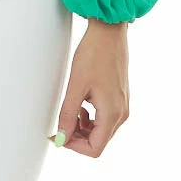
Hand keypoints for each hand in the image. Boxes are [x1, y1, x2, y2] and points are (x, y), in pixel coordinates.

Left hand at [48, 21, 129, 156]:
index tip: (58, 135)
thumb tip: (62, 136)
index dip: (74, 146)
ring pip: (101, 130)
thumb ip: (68, 114)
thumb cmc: (94, 53)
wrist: (108, 32)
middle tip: (59, 125)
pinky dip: (91, 117)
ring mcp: (122, 105)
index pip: (95, 148)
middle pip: (98, 141)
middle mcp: (121, 113)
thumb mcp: (76, 85)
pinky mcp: (119, 97)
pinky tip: (81, 103)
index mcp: (112, 113)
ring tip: (71, 111)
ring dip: (83, 127)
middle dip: (77, 137)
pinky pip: (105, 117)